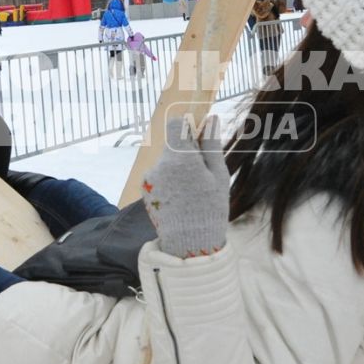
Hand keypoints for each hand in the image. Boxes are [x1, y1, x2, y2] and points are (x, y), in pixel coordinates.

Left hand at [140, 121, 231, 257]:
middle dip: (186, 152)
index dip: (187, 127)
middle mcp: (160, 165)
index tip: (198, 138)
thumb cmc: (210, 209)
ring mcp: (149, 177)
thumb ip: (211, 145)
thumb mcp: (219, 176)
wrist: (188, 243)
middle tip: (201, 173)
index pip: (176, 124)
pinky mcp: (144, 188)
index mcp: (180, 159)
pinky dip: (170, 180)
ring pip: (166, 160)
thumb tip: (211, 119)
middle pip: (172, 144)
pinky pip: (159, 174)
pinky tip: (180, 198)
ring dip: (178, 167)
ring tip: (191, 190)